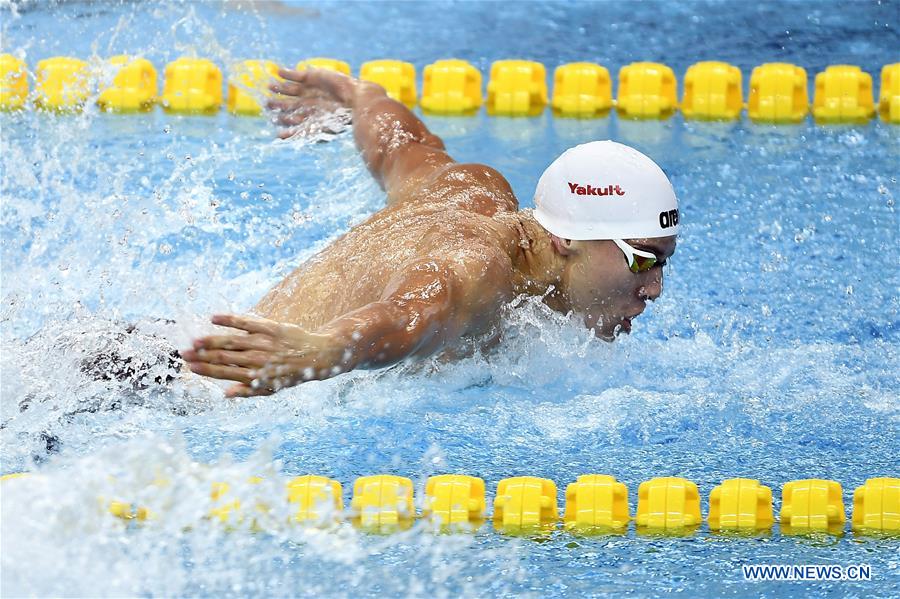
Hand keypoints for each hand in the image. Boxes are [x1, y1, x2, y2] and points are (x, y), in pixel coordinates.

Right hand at [181, 314, 345, 396]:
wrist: (317, 356)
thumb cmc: (291, 375)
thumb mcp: (271, 389)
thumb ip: (247, 391)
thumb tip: (224, 394)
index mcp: (255, 376)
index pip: (224, 372)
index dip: (205, 369)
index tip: (189, 366)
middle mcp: (257, 359)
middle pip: (224, 356)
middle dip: (202, 355)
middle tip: (184, 353)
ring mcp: (263, 343)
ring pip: (232, 341)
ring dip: (211, 340)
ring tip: (194, 340)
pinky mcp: (270, 328)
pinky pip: (246, 322)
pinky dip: (229, 320)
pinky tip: (213, 318)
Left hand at [267, 67, 355, 138]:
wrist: (353, 100)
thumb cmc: (337, 119)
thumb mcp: (316, 129)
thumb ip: (297, 133)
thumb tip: (278, 138)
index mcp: (307, 115)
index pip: (289, 117)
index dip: (279, 117)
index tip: (271, 118)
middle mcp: (305, 102)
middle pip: (286, 103)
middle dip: (275, 103)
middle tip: (266, 104)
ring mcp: (307, 89)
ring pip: (287, 88)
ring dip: (277, 87)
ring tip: (269, 86)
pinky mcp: (311, 76)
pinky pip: (294, 74)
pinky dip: (286, 73)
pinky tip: (278, 72)